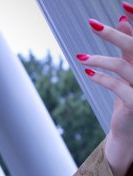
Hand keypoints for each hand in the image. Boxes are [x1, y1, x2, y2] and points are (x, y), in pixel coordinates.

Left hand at [78, 12, 132, 175]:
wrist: (130, 131)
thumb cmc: (129, 96)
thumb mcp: (129, 69)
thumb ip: (128, 48)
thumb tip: (120, 20)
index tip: (122, 4)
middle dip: (113, 34)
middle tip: (91, 24)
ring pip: (123, 65)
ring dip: (98, 59)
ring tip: (80, 58)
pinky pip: (117, 86)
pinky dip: (101, 78)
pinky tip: (87, 73)